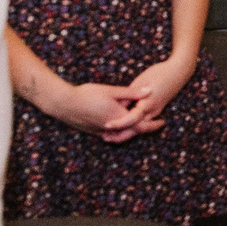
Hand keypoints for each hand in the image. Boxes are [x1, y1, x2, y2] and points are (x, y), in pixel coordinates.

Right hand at [47, 79, 164, 141]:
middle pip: (134, 132)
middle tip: (156, 123)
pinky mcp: (94, 132)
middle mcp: (112, 128)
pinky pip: (112, 135)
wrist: (63, 104)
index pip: (141, 125)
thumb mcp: (111, 91)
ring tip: (141, 124)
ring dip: (133, 131)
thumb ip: (131, 92)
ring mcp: (102, 132)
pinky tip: (122, 125)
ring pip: (122, 135)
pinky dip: (121, 131)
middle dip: (146, 128)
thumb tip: (150, 91)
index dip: (153, 124)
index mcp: (119, 118)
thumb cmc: (87, 94)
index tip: (163, 121)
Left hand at [103, 54, 193, 140]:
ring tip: (110, 135)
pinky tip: (123, 126)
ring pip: (140, 127)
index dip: (119, 123)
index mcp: (148, 103)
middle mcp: (153, 111)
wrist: (179, 71)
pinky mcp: (156, 110)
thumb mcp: (141, 80)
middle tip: (105, 137)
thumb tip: (118, 105)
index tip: (107, 125)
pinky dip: (134, 126)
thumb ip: (130, 94)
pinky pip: (144, 122)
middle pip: (136, 128)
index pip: (132, 118)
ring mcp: (156, 112)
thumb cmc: (159, 72)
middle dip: (121, 134)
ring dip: (126, 132)